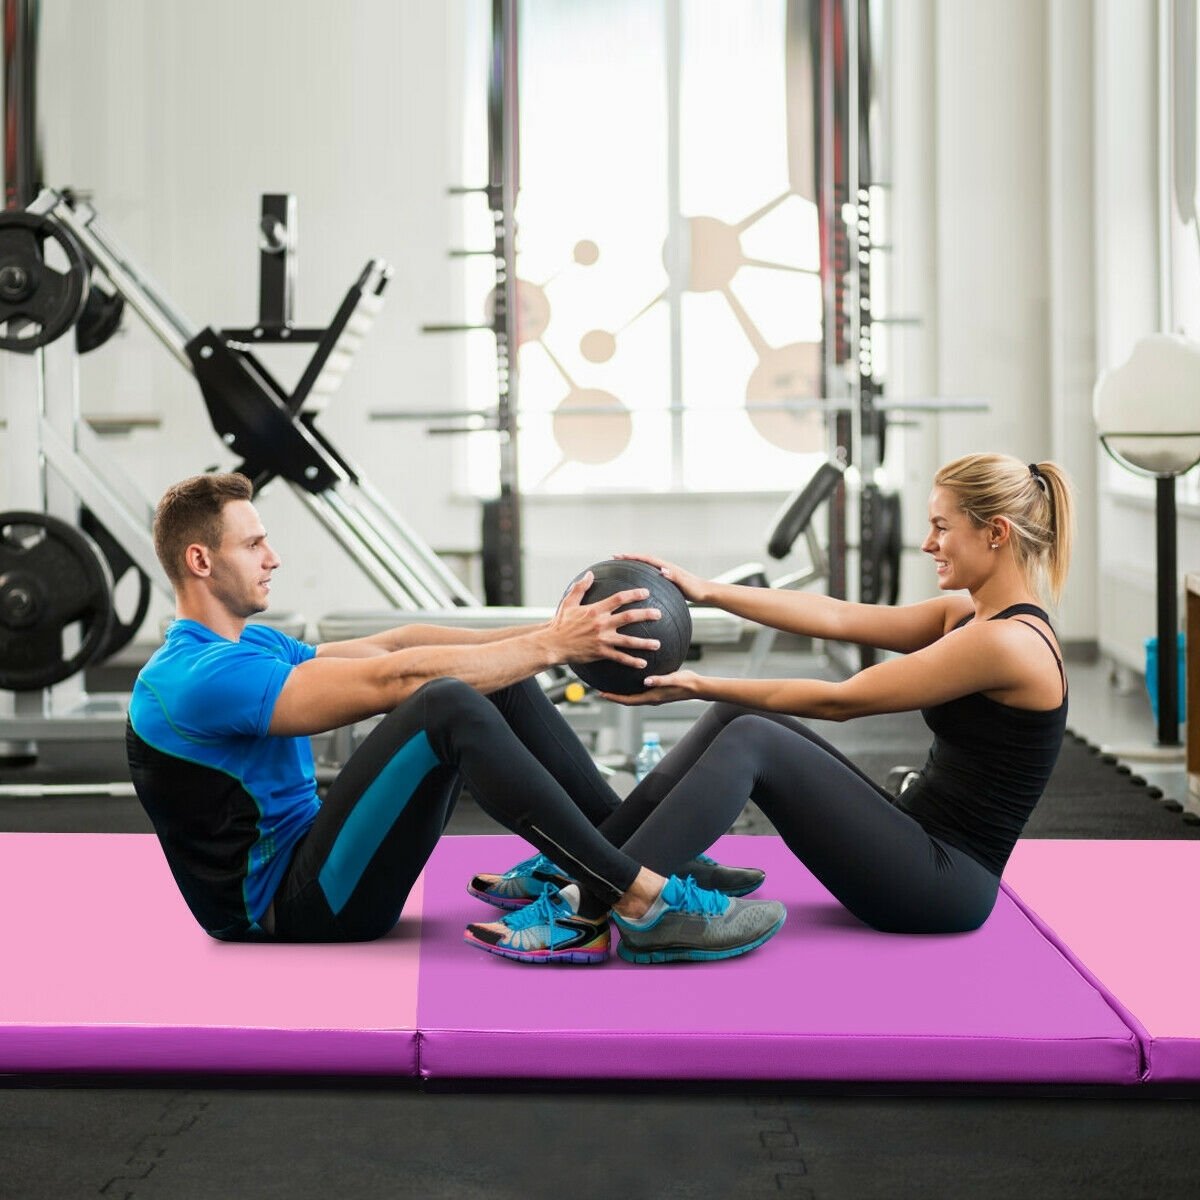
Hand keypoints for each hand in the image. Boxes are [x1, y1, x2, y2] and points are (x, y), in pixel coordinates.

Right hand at [548, 571, 662, 667]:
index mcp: (596, 610)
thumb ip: (580, 587)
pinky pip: (620, 657)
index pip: (619, 598)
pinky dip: (632, 661)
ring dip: (645, 642)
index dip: (634, 594)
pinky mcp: (601, 653)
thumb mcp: (568, 602)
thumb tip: (590, 574)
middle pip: (629, 617)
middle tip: (659, 614)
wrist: (553, 644)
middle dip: (646, 615)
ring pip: (629, 641)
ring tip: (658, 644)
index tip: (646, 593)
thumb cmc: (560, 623)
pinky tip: (643, 663)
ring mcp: (603, 639)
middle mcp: (602, 624)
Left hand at [599, 669, 701, 704]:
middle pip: (627, 700)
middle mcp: (651, 698)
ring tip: (610, 685)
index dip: (614, 698)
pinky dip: (630, 687)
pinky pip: (640, 691)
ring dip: (621, 692)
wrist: (698, 686)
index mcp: (652, 697)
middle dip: (614, 696)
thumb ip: (660, 680)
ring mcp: (654, 695)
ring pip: (633, 696)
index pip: (628, 700)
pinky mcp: (658, 690)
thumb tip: (646, 681)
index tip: (602, 694)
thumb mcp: (673, 679)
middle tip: (600, 690)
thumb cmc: (687, 682)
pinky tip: (628, 678)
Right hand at [612, 553, 709, 603]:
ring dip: (634, 565)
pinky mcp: (667, 580)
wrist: (707, 593)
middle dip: (629, 558)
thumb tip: (662, 571)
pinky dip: (641, 575)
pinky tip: (636, 586)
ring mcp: (666, 573)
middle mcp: (665, 567)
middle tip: (614, 558)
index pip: (646, 558)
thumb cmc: (697, 590)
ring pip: (646, 567)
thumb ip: (675, 577)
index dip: (632, 557)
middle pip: (644, 560)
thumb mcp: (686, 585)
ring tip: (621, 568)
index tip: (618, 556)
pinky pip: (650, 576)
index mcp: (667, 567)